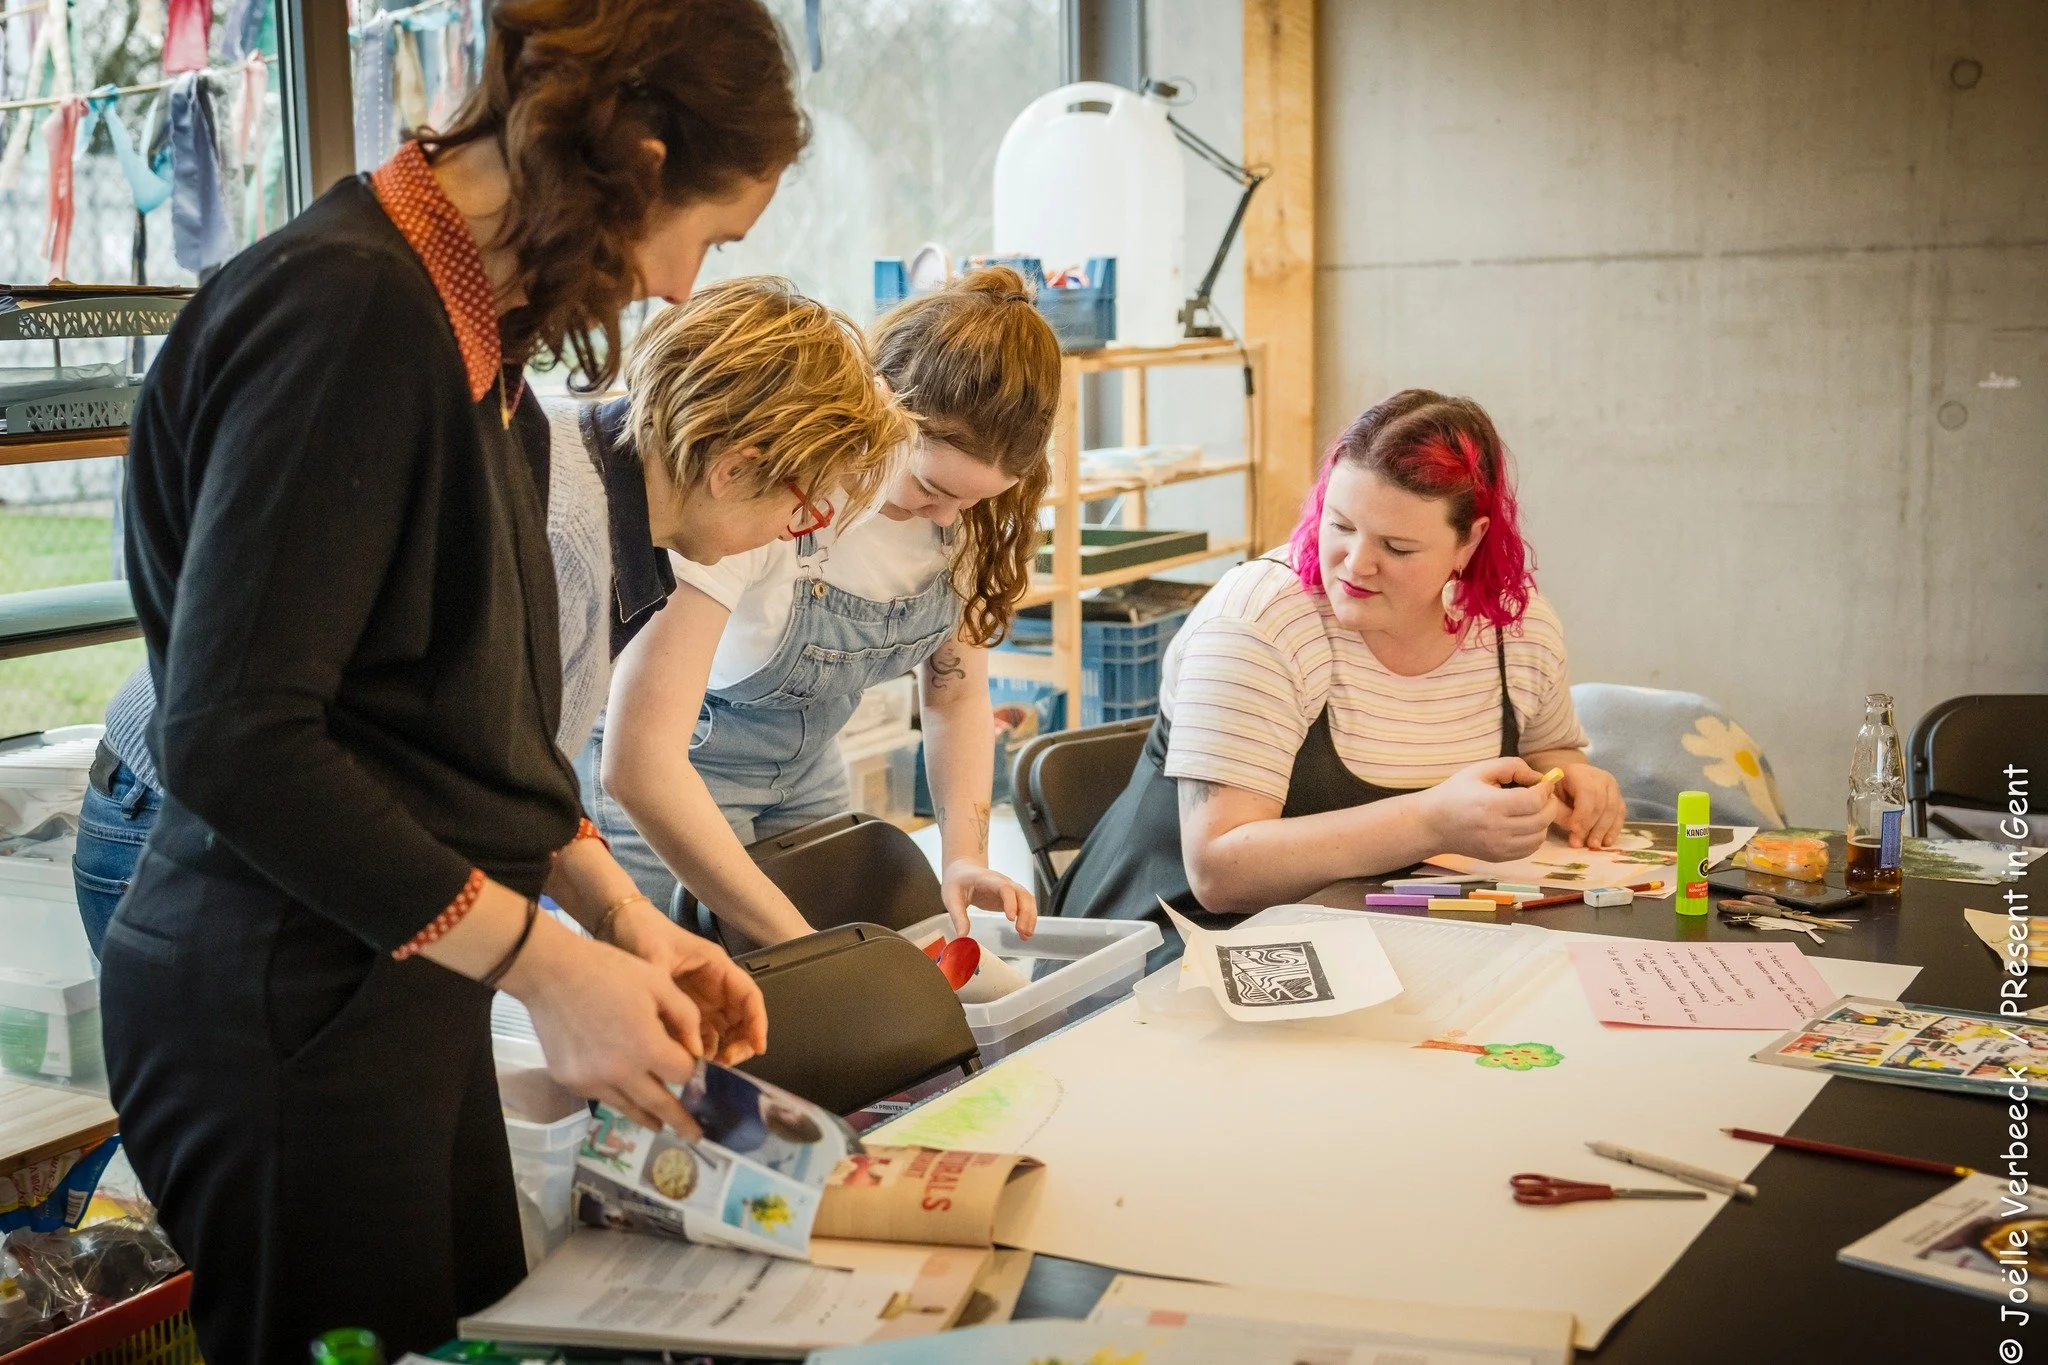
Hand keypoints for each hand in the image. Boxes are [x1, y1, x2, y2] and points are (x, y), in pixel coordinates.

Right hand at [501, 918, 707, 1134]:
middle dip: (680, 1120)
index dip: (694, 1071)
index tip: (698, 1070)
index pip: (682, 1073)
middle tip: (696, 1135)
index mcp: (646, 1046)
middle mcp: (619, 1072)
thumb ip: (685, 1018)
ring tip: (661, 1125)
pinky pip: (602, 1096)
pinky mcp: (569, 1081)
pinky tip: (625, 1094)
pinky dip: (618, 1097)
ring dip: (648, 1116)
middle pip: (659, 1104)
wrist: (550, 972)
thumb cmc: (609, 971)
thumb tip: (697, 1052)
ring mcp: (590, 1080)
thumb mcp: (659, 983)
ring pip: (628, 1107)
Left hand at [606, 896, 766, 1065]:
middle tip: (725, 1064)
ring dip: (719, 1051)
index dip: (757, 1022)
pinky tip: (686, 1061)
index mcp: (716, 966)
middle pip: (740, 1019)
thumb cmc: (641, 933)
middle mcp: (713, 985)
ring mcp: (698, 1000)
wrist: (616, 925)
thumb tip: (688, 1046)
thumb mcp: (654, 961)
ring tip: (702, 1067)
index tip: (757, 1046)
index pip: (749, 996)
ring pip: (722, 1031)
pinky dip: (697, 1050)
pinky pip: (698, 1035)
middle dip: (739, 1043)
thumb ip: (669, 1001)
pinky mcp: (682, 1011)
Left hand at [941, 859, 1036, 939]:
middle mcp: (1003, 882)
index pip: (1004, 888)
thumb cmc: (957, 881)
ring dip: (1030, 917)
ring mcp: (1009, 889)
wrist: (962, 871)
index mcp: (988, 880)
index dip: (1010, 902)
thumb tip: (962, 936)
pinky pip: (1024, 905)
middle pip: (1021, 894)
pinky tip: (1024, 933)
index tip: (1011, 918)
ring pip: (1027, 899)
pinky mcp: (1010, 898)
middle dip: (1025, 913)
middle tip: (1022, 932)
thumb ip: (958, 917)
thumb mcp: (951, 898)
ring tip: (1026, 935)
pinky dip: (1028, 918)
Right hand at [1422, 757, 1564, 862]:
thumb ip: (1511, 766)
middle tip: (1543, 794)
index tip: (1543, 782)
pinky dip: (1535, 836)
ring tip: (1533, 809)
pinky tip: (1526, 824)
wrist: (1433, 824)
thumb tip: (1538, 778)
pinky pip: (1530, 849)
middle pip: (1542, 819)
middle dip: (1550, 804)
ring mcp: (1498, 847)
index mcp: (1491, 804)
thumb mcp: (1479, 770)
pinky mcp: (1499, 857)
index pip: (1534, 801)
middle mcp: (1496, 829)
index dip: (1545, 789)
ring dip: (1544, 821)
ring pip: (1540, 837)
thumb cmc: (1455, 793)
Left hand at [1552, 764, 1624, 848]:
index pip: (1586, 792)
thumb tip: (1574, 830)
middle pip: (1601, 802)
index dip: (1582, 813)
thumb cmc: (1556, 791)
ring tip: (1593, 845)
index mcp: (1578, 772)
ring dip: (1603, 830)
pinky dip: (1614, 829)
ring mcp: (1612, 786)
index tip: (1574, 830)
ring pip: (1613, 809)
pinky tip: (1606, 841)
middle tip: (1582, 843)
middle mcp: (1599, 776)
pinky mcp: (1618, 797)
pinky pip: (1620, 813)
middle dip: (1591, 826)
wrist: (1568, 780)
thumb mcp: (1552, 798)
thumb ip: (1560, 811)